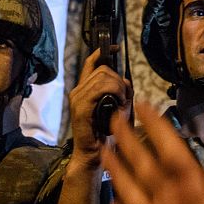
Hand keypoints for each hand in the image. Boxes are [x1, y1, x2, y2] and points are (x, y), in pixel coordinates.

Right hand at [68, 48, 132, 168]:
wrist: (94, 155)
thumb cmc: (106, 134)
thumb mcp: (118, 108)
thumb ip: (121, 92)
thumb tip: (126, 81)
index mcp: (85, 90)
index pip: (91, 64)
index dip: (102, 53)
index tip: (114, 48)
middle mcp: (78, 92)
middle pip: (102, 69)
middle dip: (118, 78)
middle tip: (124, 95)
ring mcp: (78, 99)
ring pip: (102, 77)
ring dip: (117, 86)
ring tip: (121, 101)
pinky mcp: (80, 108)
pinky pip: (99, 89)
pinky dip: (113, 92)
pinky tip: (118, 102)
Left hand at [103, 101, 203, 203]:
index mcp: (194, 188)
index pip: (168, 147)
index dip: (153, 123)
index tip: (140, 103)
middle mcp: (169, 203)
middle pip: (141, 164)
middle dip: (125, 138)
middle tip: (113, 117)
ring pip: (127, 192)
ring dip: (114, 169)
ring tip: (104, 151)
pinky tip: (113, 202)